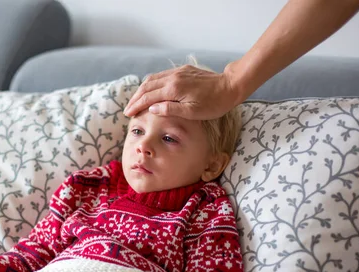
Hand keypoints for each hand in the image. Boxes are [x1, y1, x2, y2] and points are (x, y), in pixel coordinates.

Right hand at [123, 63, 242, 119]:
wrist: (230, 86)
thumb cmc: (214, 103)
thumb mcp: (192, 112)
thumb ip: (170, 109)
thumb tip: (152, 109)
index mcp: (173, 89)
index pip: (148, 97)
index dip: (136, 106)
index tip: (128, 114)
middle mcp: (172, 77)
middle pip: (146, 86)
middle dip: (136, 98)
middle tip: (128, 109)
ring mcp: (178, 72)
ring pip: (153, 79)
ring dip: (142, 90)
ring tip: (136, 100)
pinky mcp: (183, 70)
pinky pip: (161, 75)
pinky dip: (152, 84)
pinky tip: (151, 90)